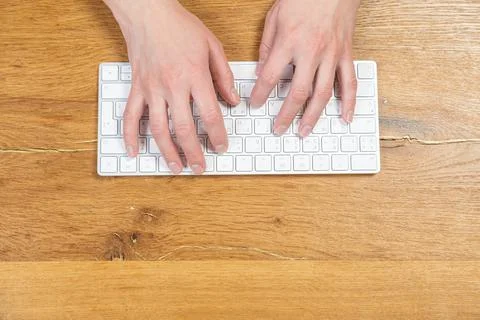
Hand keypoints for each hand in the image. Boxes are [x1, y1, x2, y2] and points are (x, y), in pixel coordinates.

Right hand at [104, 0, 239, 173]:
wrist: (149, 13)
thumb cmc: (181, 27)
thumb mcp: (212, 47)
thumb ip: (224, 76)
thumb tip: (233, 100)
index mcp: (194, 76)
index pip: (210, 115)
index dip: (217, 135)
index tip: (221, 147)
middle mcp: (172, 86)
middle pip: (184, 128)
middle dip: (194, 152)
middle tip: (200, 167)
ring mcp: (151, 89)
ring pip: (158, 128)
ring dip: (168, 151)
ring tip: (176, 167)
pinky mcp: (137, 88)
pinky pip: (130, 116)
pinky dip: (130, 135)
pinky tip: (134, 151)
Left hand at [251, 0, 360, 136]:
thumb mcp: (275, 17)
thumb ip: (267, 46)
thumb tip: (261, 70)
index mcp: (289, 42)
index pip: (270, 76)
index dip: (260, 94)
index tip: (255, 104)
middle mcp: (311, 52)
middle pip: (297, 92)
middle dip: (286, 115)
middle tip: (278, 129)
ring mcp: (331, 56)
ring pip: (322, 94)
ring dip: (312, 116)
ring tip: (303, 131)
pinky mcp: (346, 55)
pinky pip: (349, 83)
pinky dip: (348, 102)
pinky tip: (344, 117)